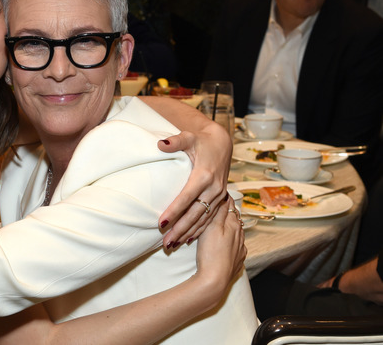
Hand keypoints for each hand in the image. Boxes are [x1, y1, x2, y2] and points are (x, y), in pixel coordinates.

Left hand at [157, 120, 231, 246]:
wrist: (222, 143)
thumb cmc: (201, 141)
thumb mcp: (188, 137)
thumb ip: (175, 141)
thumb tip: (161, 144)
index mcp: (204, 175)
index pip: (186, 197)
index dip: (174, 211)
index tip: (161, 223)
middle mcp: (213, 188)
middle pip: (194, 214)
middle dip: (180, 229)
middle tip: (165, 243)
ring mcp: (218, 195)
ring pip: (203, 219)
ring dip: (188, 233)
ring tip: (172, 245)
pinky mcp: (220, 198)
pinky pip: (210, 218)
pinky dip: (199, 230)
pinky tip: (188, 240)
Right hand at [194, 200, 245, 295]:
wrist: (214, 279)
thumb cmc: (211, 253)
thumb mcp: (212, 227)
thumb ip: (219, 212)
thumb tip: (225, 196)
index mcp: (233, 225)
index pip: (230, 206)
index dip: (224, 198)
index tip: (219, 191)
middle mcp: (240, 235)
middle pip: (234, 219)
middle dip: (227, 211)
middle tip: (219, 205)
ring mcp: (239, 249)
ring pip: (236, 233)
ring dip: (230, 227)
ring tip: (222, 223)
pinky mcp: (237, 260)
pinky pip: (236, 247)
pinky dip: (231, 242)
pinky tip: (227, 243)